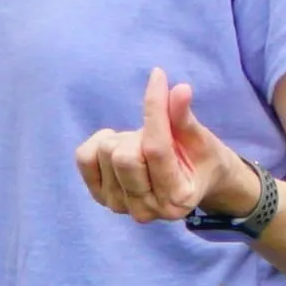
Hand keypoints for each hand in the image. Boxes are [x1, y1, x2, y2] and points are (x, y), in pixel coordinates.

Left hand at [70, 70, 267, 228]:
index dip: (155, 107)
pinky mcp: (100, 197)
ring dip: (124, 139)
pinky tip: (120, 147)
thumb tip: (180, 89)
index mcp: (178, 198)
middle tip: (155, 134)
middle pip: (124, 157)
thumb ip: (184, 118)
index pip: (156, 149)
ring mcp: (120, 207)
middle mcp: (147, 210)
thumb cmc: (198, 159)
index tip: (157, 75)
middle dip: (140, 132)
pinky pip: (84, 157)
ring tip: (142, 145)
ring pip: (105, 153)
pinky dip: (100, 143)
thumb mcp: (200, 139)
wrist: (186, 183)